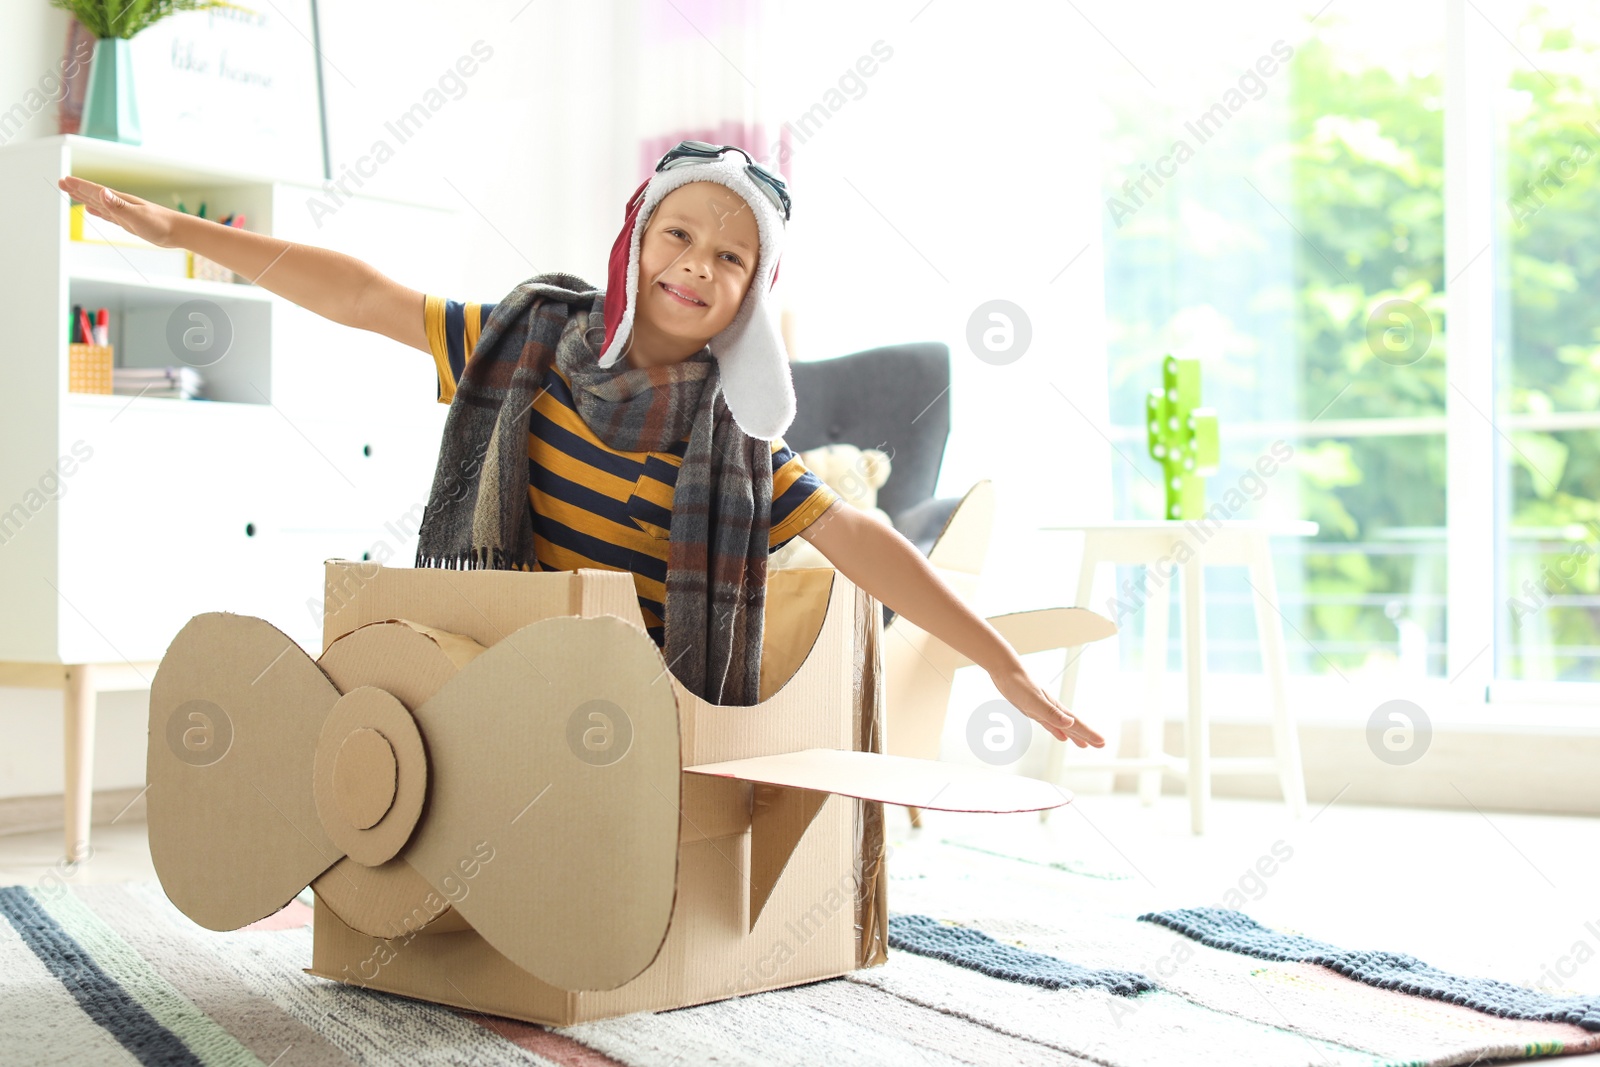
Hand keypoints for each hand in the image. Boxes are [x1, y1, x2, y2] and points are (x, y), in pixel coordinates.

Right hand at [56, 176, 178, 247]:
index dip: (79, 186)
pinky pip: (108, 214)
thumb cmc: (160, 224)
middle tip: (61, 182)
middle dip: (77, 189)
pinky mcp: (128, 222)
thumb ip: (118, 205)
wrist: (178, 232)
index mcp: (120, 201)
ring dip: (84, 198)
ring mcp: (124, 212)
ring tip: (71, 193)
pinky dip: (98, 211)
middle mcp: (120, 204)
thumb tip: (101, 192)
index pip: (95, 191)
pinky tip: (92, 209)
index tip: (64, 180)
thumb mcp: (137, 216)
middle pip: (93, 194)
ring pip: (99, 203)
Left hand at [992, 666, 1104, 748]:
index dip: (1089, 734)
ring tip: (1084, 744)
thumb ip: (1051, 713)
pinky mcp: (1034, 710)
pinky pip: (1050, 724)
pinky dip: (1057, 730)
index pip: (1076, 724)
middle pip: (1074, 726)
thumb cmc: (1018, 683)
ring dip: (1075, 735)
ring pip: (1064, 726)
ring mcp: (1044, 710)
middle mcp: (1053, 709)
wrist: (1005, 671)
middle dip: (1087, 736)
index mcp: (1055, 708)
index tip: (1102, 743)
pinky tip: (1061, 735)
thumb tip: (1070, 722)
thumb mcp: (1034, 701)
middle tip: (1101, 745)